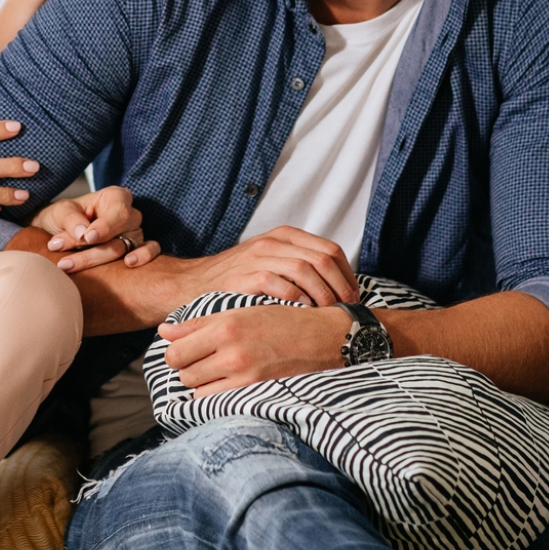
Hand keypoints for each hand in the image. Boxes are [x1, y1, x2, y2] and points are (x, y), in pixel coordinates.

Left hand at [31, 186, 160, 271]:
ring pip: (125, 249)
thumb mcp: (61, 212)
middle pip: (122, 233)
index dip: (105, 226)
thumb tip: (83, 234)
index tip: (88, 237)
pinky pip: (151, 251)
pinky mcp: (137, 250)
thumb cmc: (63, 218)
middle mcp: (129, 215)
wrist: (58, 234)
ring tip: (67, 265)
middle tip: (65, 261)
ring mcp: (135, 234)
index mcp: (115, 198)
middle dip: (92, 250)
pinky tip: (129, 264)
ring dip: (95, 259)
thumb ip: (71, 220)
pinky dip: (143, 257)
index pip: (118, 212)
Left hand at [160, 304, 351, 395]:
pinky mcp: (254, 392)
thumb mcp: (240, 312)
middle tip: (204, 361)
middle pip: (183, 372)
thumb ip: (199, 323)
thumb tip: (163, 331)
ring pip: (197, 390)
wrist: (323, 339)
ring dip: (202, 383)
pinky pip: (217, 402)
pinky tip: (228, 384)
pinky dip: (217, 396)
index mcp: (225, 326)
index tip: (186, 351)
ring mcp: (243, 375)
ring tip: (218, 372)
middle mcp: (231, 351)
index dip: (176, 353)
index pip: (175, 350)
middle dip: (189, 368)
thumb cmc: (281, 321)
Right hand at [177, 226, 358, 306]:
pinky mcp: (246, 275)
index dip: (347, 275)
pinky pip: (280, 284)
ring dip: (323, 294)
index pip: (330, 250)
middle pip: (323, 258)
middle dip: (341, 286)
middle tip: (347, 309)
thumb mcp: (272, 261)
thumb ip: (300, 266)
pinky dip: (297, 299)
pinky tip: (303, 312)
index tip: (354, 297)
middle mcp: (274, 241)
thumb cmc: (238, 279)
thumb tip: (339, 288)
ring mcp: (259, 256)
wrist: (194, 284)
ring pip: (306, 269)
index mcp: (285, 236)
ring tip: (328, 313)